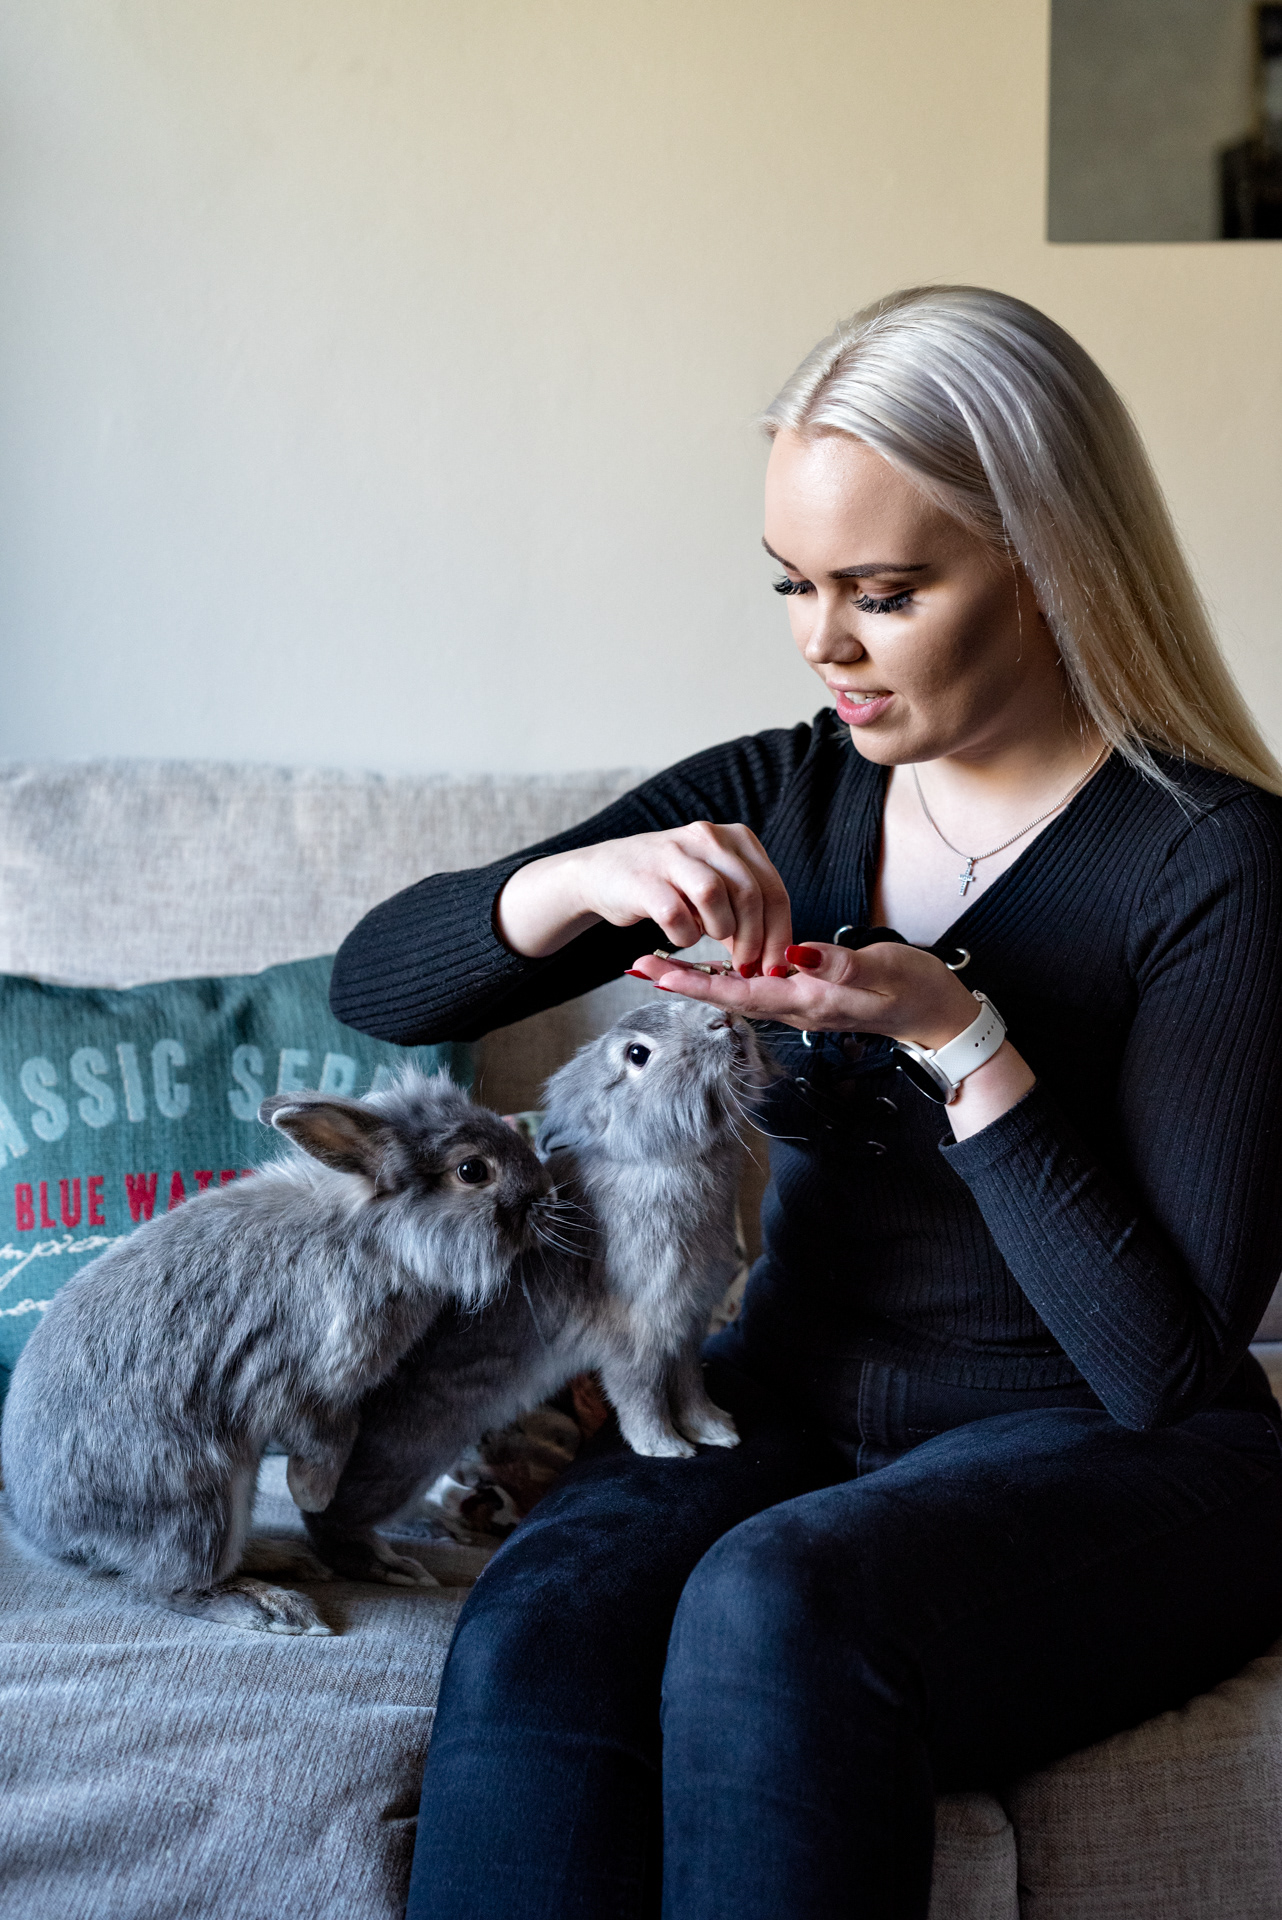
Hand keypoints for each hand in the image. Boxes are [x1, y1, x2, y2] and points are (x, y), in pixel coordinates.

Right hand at [495, 823, 793, 972]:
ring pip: (715, 897)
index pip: (773, 889)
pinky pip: (676, 915)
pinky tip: (679, 936)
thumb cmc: (668, 884)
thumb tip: (777, 953)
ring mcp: (673, 855)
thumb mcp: (715, 883)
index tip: (776, 965)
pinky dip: (684, 935)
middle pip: (750, 894)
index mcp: (735, 839)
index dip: (780, 933)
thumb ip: (747, 906)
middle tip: (746, 966)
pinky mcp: (643, 879)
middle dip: (754, 940)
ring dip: (719, 931)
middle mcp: (707, 837)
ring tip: (709, 940)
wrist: (603, 872)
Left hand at [625, 937, 1036, 1139]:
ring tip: (657, 965)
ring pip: (736, 991)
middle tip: (637, 966)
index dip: (696, 983)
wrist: (939, 1016)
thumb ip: (840, 966)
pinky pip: (755, 986)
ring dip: (696, 979)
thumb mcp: (884, 973)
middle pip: (726, 996)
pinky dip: (725, 976)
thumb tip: (794, 954)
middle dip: (681, 982)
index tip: (657, 973)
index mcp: (807, 999)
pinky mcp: (806, 994)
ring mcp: (799, 1002)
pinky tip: (708, 966)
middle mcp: (795, 1005)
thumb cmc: (915, 991)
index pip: (740, 993)